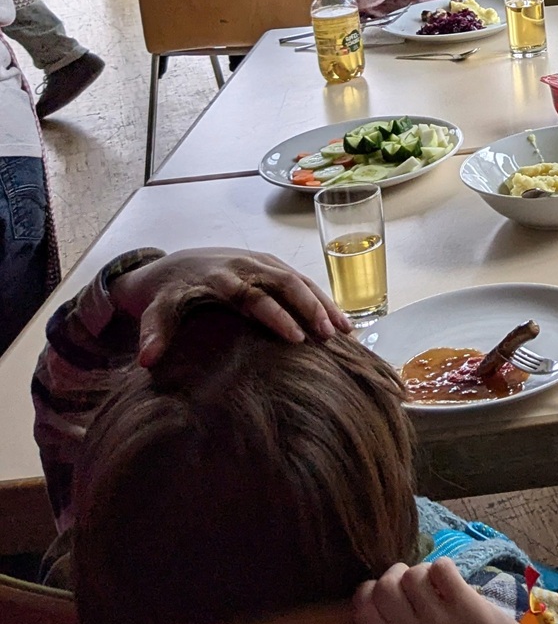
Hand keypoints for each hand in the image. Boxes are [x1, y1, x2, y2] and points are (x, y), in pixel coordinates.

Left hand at [107, 248, 347, 367]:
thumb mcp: (154, 310)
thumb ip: (153, 332)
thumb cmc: (168, 294)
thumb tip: (147, 360)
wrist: (174, 264)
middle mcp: (247, 266)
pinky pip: (303, 279)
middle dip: (310, 307)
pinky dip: (323, 298)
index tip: (296, 338)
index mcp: (221, 277)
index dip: (276, 316)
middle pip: (285, 283)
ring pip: (300, 279)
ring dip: (323, 303)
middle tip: (329, 335)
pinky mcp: (273, 265)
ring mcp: (263, 263)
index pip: (254, 296)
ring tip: (344, 330)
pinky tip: (342, 320)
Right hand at [354, 560, 542, 623]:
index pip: (363, 610)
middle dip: (395, 574)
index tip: (385, 588)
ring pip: (413, 574)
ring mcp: (439, 622)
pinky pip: (441, 568)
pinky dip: (444, 566)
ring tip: (436, 582)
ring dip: (423, 570)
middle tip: (412, 579)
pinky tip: (452, 580)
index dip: (369, 590)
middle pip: (384, 587)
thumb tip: (382, 594)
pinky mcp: (466, 606)